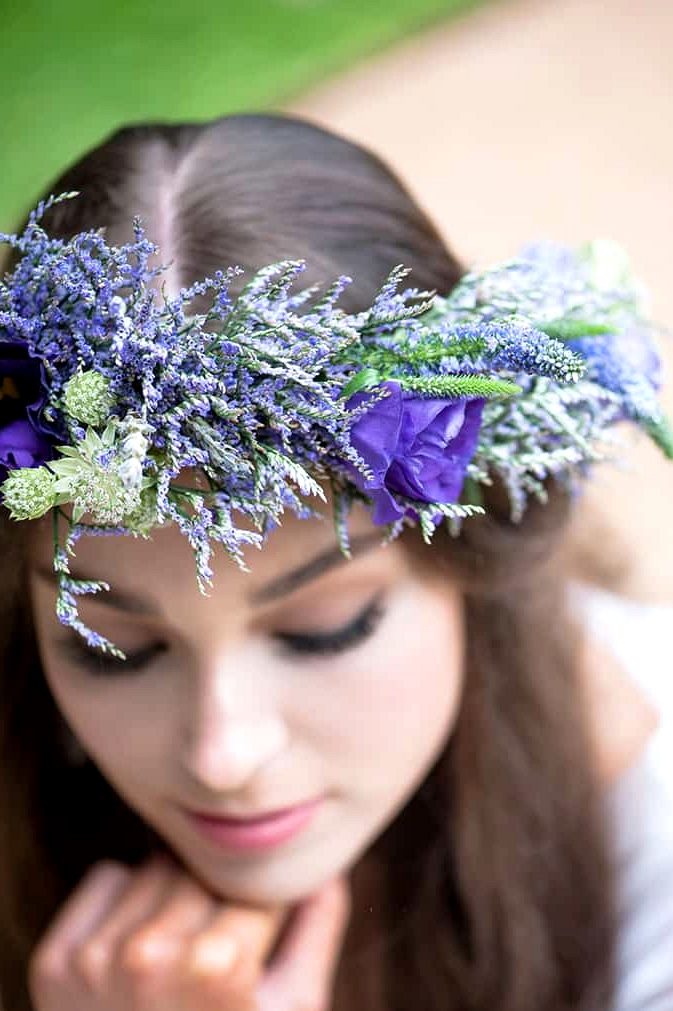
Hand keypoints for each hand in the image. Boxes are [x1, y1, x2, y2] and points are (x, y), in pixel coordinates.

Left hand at [28, 852, 350, 1010]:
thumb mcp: (292, 1010)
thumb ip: (317, 930)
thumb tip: (327, 868)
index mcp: (215, 966)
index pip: (256, 883)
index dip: (270, 905)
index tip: (269, 926)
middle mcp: (148, 956)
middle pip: (205, 871)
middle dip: (221, 899)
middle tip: (223, 948)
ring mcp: (94, 959)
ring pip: (157, 865)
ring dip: (175, 894)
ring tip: (183, 956)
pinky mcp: (56, 962)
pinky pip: (106, 879)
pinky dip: (125, 900)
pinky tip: (141, 951)